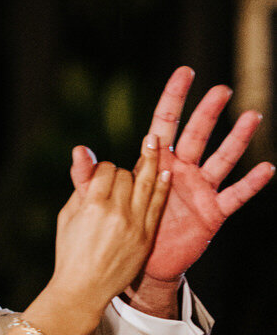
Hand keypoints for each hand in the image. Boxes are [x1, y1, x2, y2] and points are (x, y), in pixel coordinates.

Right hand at [49, 144, 170, 330]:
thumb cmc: (70, 250)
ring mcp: (134, 225)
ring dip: (150, 163)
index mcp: (92, 205)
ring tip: (156, 142)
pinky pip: (157, 205)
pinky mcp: (146, 237)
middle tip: (116, 180)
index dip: (103, 169)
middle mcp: (116, 212)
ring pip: (146, 184)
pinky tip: (166, 172)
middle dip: (122, 173)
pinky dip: (162, 187)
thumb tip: (81, 149)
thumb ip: (80, 182)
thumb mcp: (68, 215)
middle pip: (126, 176)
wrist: (84, 289)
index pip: (106, 170)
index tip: (100, 176)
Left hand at [71, 68, 273, 288]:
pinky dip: (251, 182)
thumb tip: (77, 150)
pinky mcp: (212, 211)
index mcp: (156, 160)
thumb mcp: (103, 200)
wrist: (142, 262)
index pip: (166, 121)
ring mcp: (200, 188)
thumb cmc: (124, 225)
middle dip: (208, 112)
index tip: (185, 72)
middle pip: (197, 134)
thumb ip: (90, 176)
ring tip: (253, 117)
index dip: (174, 97)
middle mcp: (182, 168)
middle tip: (222, 90)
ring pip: (222, 158)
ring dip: (237, 139)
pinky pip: (235, 195)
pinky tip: (266, 168)